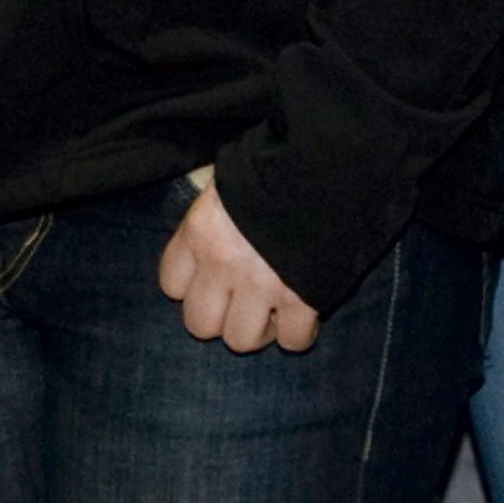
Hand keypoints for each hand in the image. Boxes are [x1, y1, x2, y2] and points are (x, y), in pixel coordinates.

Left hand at [157, 167, 318, 351]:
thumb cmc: (277, 164)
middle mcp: (223, 263)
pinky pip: (293, 341)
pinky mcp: (304, 299)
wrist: (332, 161)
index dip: (193, 286)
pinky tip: (304, 312)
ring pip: (241, 340)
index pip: (171, 284)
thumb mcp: (229, 182)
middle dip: (222, 317)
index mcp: (201, 230)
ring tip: (274, 309)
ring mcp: (262, 285)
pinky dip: (299, 332)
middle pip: (200, 324)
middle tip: (243, 301)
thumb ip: (216, 217)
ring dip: (259, 329)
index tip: (213, 279)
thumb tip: (214, 236)